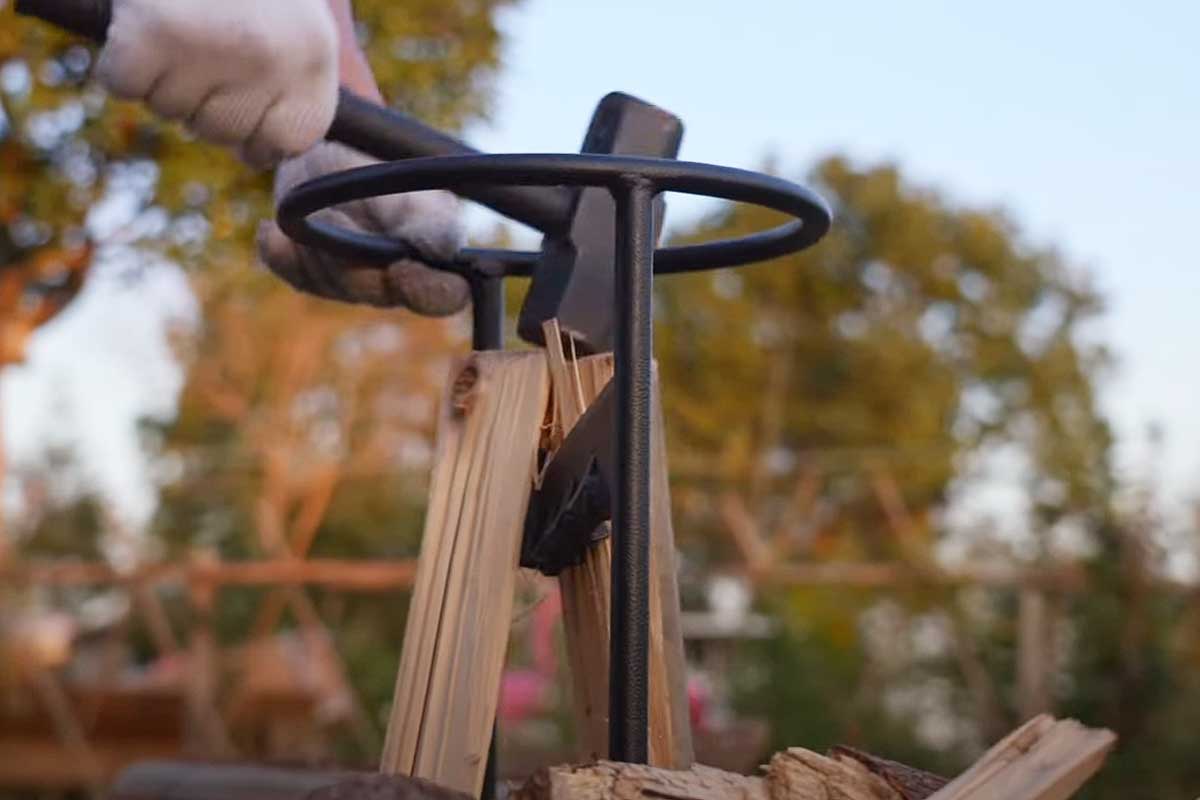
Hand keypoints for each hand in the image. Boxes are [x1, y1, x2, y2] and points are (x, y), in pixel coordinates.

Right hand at [97, 0, 338, 165]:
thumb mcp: (294, 23)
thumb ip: (287, 86)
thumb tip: (259, 155)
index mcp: (315, 61)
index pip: (280, 146)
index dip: (251, 128)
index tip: (240, 90)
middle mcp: (272, 62)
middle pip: (219, 132)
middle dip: (202, 96)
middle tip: (203, 38)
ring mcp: (215, 48)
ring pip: (169, 110)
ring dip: (162, 74)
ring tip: (180, 20)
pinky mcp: (156, 33)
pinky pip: (123, 83)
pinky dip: (120, 60)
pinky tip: (141, 23)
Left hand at [257, 143, 470, 315]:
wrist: (322, 137)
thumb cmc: (377, 154)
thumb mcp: (406, 181)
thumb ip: (429, 218)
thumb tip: (444, 249)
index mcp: (436, 252)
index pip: (447, 296)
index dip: (428, 292)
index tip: (401, 267)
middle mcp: (400, 275)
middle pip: (381, 294)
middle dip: (355, 259)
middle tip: (336, 214)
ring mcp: (356, 279)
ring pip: (336, 287)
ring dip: (319, 246)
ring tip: (316, 204)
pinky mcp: (313, 274)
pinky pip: (296, 279)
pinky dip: (280, 254)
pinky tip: (272, 229)